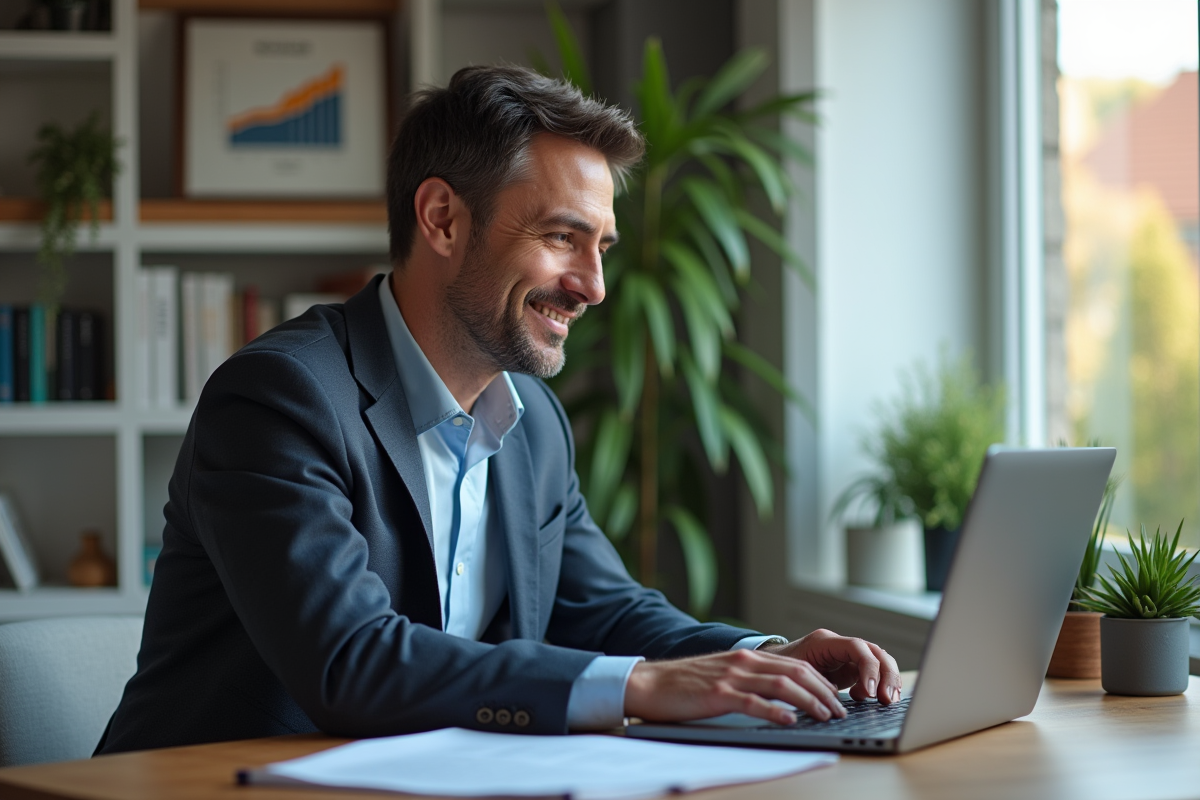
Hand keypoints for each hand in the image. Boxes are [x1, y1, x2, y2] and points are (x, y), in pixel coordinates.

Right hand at [624, 648, 848, 725]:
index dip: (820, 681)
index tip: (836, 697)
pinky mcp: (718, 695)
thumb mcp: (723, 675)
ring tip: (825, 716)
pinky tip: (790, 720)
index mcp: (747, 657)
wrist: (650, 683)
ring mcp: (731, 678)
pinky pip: (753, 703)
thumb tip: (778, 698)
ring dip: (808, 701)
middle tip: (839, 710)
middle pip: (795, 673)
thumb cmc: (685, 684)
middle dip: (823, 692)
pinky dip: (775, 712)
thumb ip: (749, 680)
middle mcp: (743, 663)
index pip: (795, 665)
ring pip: (781, 686)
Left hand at [761, 628, 901, 704]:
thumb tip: (830, 701)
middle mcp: (841, 645)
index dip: (868, 669)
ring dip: (888, 680)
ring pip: (880, 660)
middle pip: (876, 652)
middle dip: (886, 676)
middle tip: (885, 699)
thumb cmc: (781, 669)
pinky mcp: (853, 667)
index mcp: (824, 642)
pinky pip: (876, 671)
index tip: (870, 692)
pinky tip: (881, 699)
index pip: (857, 647)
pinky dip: (883, 684)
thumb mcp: (792, 675)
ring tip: (886, 701)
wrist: (775, 665)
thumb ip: (810, 683)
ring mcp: (849, 655)